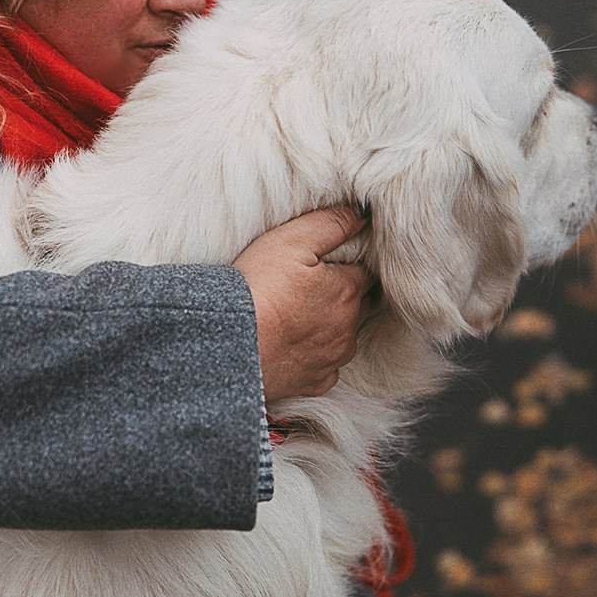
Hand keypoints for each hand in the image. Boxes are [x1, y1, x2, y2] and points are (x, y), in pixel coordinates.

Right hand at [234, 205, 373, 401]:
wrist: (230, 346)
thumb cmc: (257, 289)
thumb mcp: (290, 240)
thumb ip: (331, 224)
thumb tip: (361, 215)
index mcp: (348, 290)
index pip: (367, 270)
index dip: (352, 262)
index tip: (333, 261)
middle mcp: (349, 327)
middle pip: (361, 305)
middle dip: (346, 295)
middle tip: (317, 286)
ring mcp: (333, 358)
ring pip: (345, 337)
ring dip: (332, 326)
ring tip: (302, 316)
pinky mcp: (316, 382)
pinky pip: (326, 368)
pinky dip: (316, 357)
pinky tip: (295, 347)